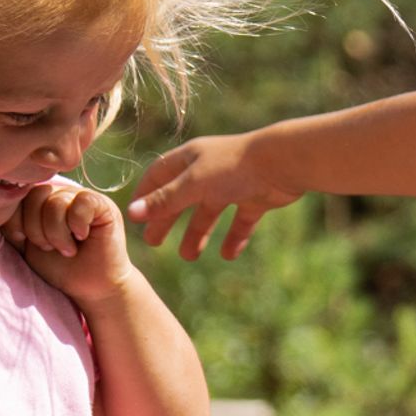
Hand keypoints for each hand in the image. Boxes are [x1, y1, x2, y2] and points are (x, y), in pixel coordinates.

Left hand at [5, 178, 142, 308]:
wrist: (90, 288)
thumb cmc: (59, 268)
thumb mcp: (25, 244)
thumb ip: (13, 222)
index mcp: (40, 199)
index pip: (18, 195)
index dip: (18, 222)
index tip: (28, 243)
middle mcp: (60, 193)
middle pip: (36, 196)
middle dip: (37, 231)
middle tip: (51, 249)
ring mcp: (81, 197)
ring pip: (56, 202)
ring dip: (57, 234)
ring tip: (68, 249)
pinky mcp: (102, 205)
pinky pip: (82, 203)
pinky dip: (77, 225)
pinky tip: (83, 237)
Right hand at [127, 134, 296, 259]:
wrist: (283, 163)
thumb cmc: (234, 167)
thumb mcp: (194, 184)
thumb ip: (165, 200)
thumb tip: (131, 214)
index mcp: (190, 158)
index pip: (158, 176)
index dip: (145, 195)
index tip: (134, 218)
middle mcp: (209, 170)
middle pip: (181, 197)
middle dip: (167, 219)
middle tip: (154, 242)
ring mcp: (233, 184)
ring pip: (210, 212)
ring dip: (198, 233)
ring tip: (190, 256)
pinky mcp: (256, 197)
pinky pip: (240, 221)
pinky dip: (234, 237)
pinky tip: (228, 255)